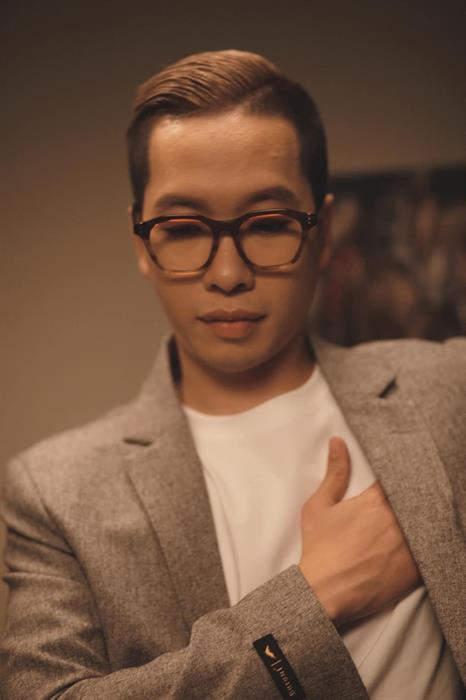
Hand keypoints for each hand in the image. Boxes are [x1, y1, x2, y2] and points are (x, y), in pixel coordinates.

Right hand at [298, 436, 421, 626]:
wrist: (324, 593)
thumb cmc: (320, 549)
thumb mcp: (320, 505)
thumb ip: (334, 472)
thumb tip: (338, 442)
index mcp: (376, 502)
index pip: (398, 479)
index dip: (400, 477)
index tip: (399, 479)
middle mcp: (398, 521)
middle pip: (417, 501)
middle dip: (413, 499)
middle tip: (406, 505)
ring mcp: (410, 547)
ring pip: (428, 525)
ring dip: (424, 521)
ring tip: (419, 521)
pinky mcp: (416, 572)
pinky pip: (431, 553)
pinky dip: (428, 547)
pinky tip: (423, 544)